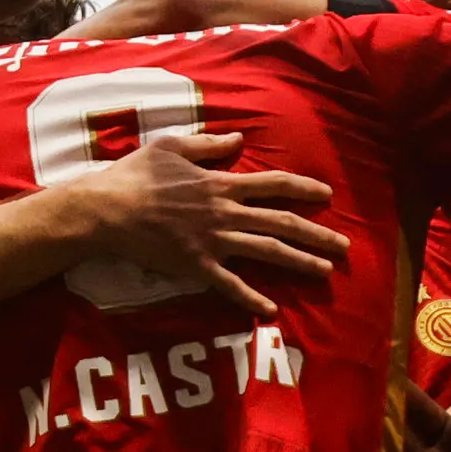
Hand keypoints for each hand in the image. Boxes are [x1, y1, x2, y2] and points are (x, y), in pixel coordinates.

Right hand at [52, 126, 344, 318]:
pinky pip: (229, 286)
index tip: (327, 196)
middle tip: (344, 247)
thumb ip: (208, 145)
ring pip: (265, 251)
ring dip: (298, 262)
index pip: (273, 184)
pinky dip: (250, 299)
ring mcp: (212, 241)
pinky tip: (270, 310)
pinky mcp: (195, 266)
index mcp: (220, 183)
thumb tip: (239, 140)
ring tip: (324, 272)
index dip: (303, 189)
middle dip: (316, 234)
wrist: (105, 211)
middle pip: (280, 223)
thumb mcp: (171, 146)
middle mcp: (224, 212)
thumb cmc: (134, 176)